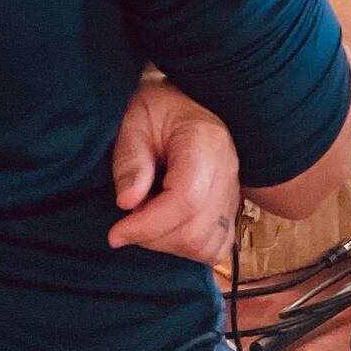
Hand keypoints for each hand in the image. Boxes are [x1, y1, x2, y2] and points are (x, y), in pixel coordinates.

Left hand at [110, 78, 241, 266]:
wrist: (188, 102)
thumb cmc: (158, 107)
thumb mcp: (134, 121)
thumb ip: (130, 160)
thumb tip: (128, 203)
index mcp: (205, 143)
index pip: (186, 200)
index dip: (148, 225)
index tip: (116, 232)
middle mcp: (228, 171)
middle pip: (196, 230)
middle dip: (153, 237)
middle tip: (130, 217)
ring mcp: (234, 192)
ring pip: (207, 246)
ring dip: (169, 245)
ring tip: (149, 218)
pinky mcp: (231, 208)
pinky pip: (217, 247)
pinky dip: (189, 249)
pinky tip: (168, 228)